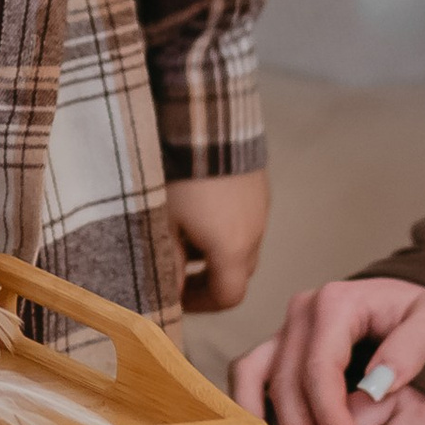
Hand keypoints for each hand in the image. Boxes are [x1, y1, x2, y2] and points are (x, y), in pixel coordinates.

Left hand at [165, 171, 268, 312]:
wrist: (208, 120)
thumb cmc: (181, 177)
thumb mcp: (165, 221)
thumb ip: (167, 262)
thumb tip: (168, 293)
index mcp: (233, 250)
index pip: (228, 296)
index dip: (200, 304)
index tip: (175, 298)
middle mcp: (255, 233)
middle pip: (237, 271)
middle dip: (207, 278)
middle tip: (176, 270)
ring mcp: (260, 206)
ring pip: (242, 243)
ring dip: (216, 249)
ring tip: (183, 233)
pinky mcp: (258, 183)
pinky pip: (245, 217)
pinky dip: (224, 224)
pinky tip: (198, 206)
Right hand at [232, 275, 424, 424]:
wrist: (417, 303)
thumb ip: (411, 349)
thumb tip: (375, 388)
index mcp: (336, 302)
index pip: (320, 367)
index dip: (329, 416)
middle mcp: (302, 312)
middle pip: (287, 381)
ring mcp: (287, 328)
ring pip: (259, 379)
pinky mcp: (281, 346)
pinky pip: (249, 373)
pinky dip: (247, 407)